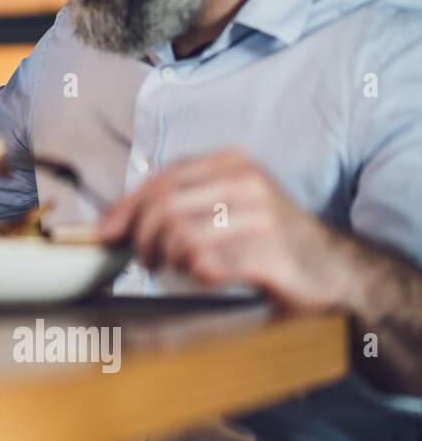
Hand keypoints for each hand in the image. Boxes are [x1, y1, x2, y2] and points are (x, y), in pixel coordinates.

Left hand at [96, 148, 339, 309]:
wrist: (336, 271)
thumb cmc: (268, 240)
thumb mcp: (224, 206)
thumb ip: (176, 204)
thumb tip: (113, 222)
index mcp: (231, 163)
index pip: (161, 180)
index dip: (125, 208)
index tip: (105, 233)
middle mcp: (246, 181)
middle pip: (164, 208)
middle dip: (142, 239)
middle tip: (146, 261)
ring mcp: (261, 216)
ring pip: (181, 237)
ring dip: (171, 261)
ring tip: (181, 269)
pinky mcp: (270, 253)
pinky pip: (208, 265)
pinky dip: (198, 276)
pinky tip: (212, 277)